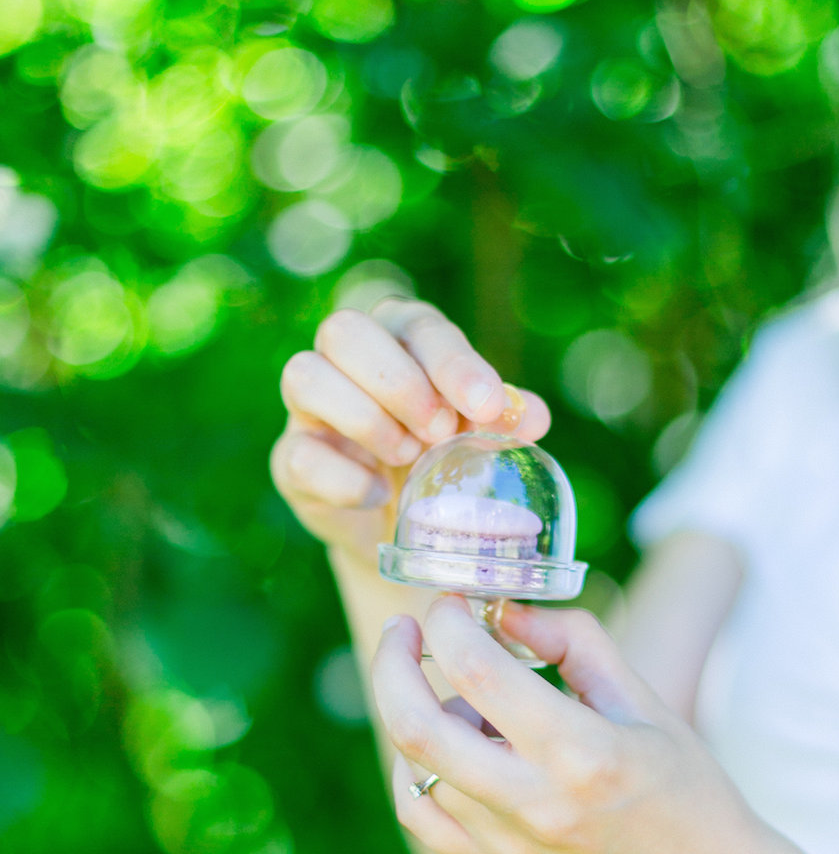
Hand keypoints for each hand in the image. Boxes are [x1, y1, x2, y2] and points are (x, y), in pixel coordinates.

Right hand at [270, 298, 550, 565]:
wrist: (402, 528)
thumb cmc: (442, 461)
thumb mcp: (478, 438)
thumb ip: (502, 421)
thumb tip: (532, 416)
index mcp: (398, 339)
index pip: (418, 326)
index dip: (453, 363)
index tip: (489, 407)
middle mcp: (344, 362)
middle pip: (344, 331)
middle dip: (398, 381)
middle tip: (440, 432)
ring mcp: (309, 410)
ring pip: (304, 376)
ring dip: (365, 418)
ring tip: (409, 456)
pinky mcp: (292, 461)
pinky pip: (299, 456)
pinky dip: (346, 479)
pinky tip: (381, 496)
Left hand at [371, 595, 765, 853]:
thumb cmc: (687, 789)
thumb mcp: (645, 700)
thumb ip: (572, 643)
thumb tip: (502, 610)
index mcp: (581, 752)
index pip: (477, 670)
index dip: (448, 621)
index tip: (451, 600)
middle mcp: (533, 804)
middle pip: (416, 724)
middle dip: (394, 660)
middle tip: (404, 630)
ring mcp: (506, 846)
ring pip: (414, 766)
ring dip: (422, 714)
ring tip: (473, 705)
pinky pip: (420, 815)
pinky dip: (412, 770)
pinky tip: (443, 749)